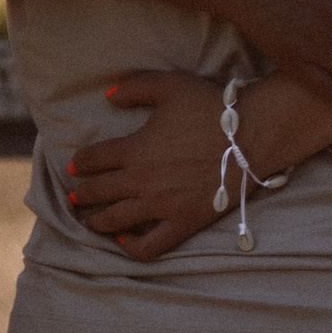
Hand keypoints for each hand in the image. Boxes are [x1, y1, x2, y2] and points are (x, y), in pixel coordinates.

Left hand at [65, 71, 237, 261]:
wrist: (255, 134)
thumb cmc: (213, 108)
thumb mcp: (172, 85)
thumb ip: (135, 86)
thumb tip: (107, 96)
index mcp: (134, 149)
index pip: (91, 160)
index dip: (79, 162)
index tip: (76, 166)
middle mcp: (140, 180)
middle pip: (97, 192)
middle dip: (82, 194)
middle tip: (77, 195)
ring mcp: (160, 205)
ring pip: (113, 220)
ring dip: (95, 221)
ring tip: (91, 220)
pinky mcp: (182, 222)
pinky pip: (147, 246)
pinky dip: (130, 247)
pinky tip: (124, 240)